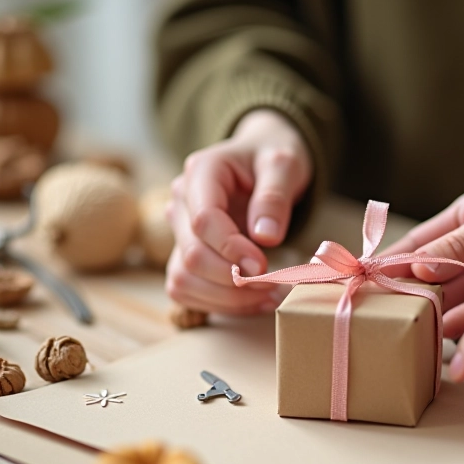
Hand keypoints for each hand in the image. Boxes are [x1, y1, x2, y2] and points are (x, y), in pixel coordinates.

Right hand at [166, 110, 310, 313]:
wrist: (262, 162)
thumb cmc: (271, 159)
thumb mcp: (284, 165)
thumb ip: (274, 196)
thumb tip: (265, 236)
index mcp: (201, 173)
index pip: (203, 220)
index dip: (231, 249)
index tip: (263, 265)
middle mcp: (181, 203)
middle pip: (192, 255)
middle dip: (233, 279)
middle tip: (274, 284)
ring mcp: (179, 231)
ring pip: (183, 280)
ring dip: (226, 299)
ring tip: (268, 297)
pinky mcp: (185, 255)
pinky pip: (188, 290)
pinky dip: (219, 304)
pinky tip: (254, 301)